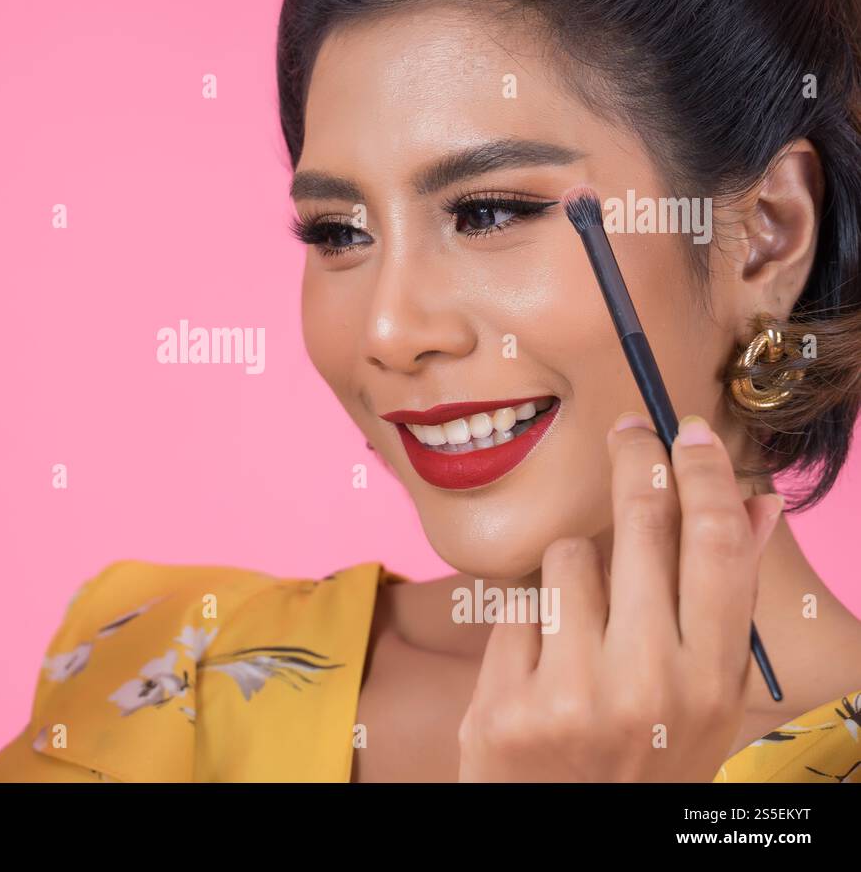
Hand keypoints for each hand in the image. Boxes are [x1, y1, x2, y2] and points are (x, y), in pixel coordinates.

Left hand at [456, 411, 782, 781]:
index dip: (705, 476)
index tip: (687, 431)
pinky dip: (526, 626)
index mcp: (710, 683)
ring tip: (580, 630)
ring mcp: (572, 696)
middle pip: (643, 529)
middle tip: (628, 432)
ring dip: (572, 574)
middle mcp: (649, 685)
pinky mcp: (506, 706)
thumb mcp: (703, 701)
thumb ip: (723, 607)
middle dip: (635, 464)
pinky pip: (514, 610)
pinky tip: (538, 670)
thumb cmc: (638, 760)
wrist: (564, 839)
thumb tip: (756, 507)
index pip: (718, 549)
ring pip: (567, 559)